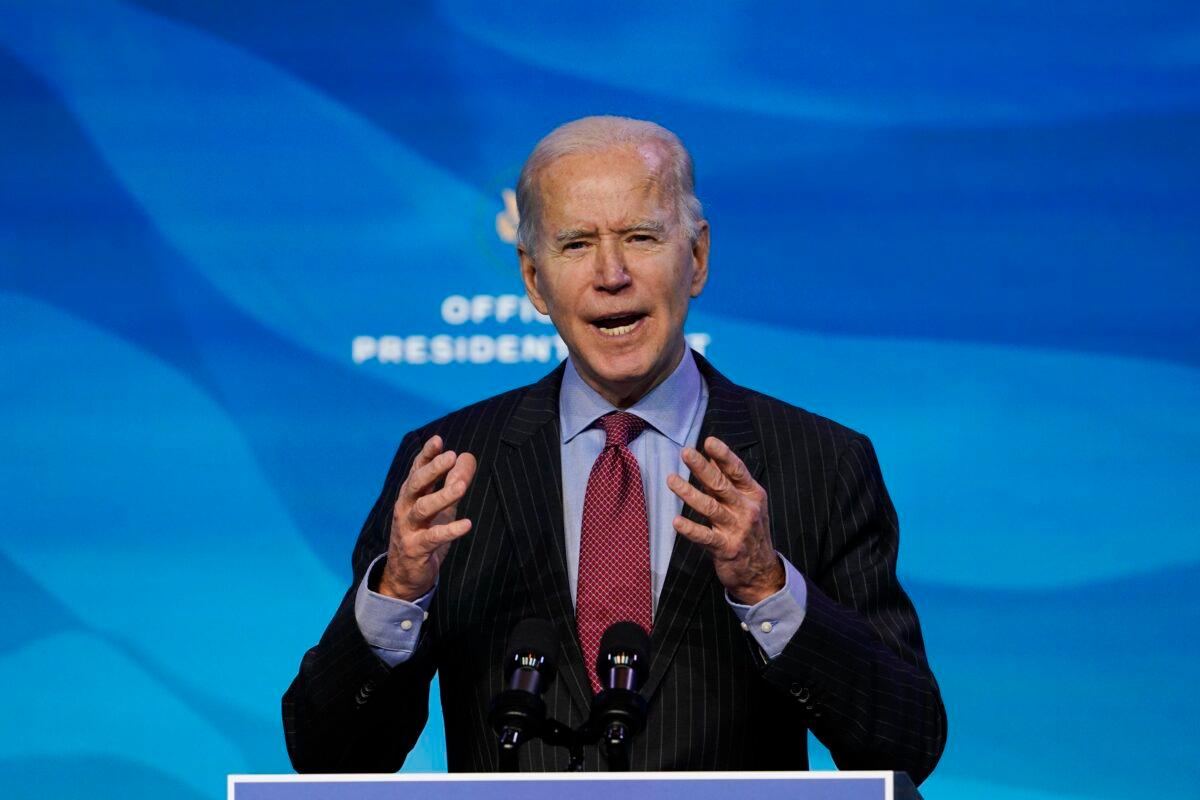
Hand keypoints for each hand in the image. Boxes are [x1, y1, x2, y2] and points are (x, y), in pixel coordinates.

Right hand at [379, 435, 477, 600]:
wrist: (405, 575)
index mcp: (410, 496)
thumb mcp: (440, 507)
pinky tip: (467, 524)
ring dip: (442, 495)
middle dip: (433, 469)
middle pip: (416, 484)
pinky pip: (433, 537)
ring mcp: (408, 529)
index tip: (438, 440)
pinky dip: (450, 530)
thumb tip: (467, 457)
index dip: (426, 455)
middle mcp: (405, 508)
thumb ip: (452, 482)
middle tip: (451, 456)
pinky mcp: (415, 549)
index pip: (416, 470)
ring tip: (462, 486)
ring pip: (423, 508)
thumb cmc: (424, 534)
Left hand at [668, 436, 783, 604]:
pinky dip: (690, 529)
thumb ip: (728, 481)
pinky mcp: (726, 548)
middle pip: (721, 485)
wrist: (761, 571)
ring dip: (688, 493)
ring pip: (710, 507)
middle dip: (702, 468)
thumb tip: (710, 456)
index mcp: (752, 494)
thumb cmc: (749, 530)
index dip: (723, 455)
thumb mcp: (746, 503)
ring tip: (670, 480)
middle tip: (685, 452)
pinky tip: (676, 522)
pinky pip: (705, 536)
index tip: (708, 441)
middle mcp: (746, 509)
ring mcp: (737, 529)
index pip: (737, 471)